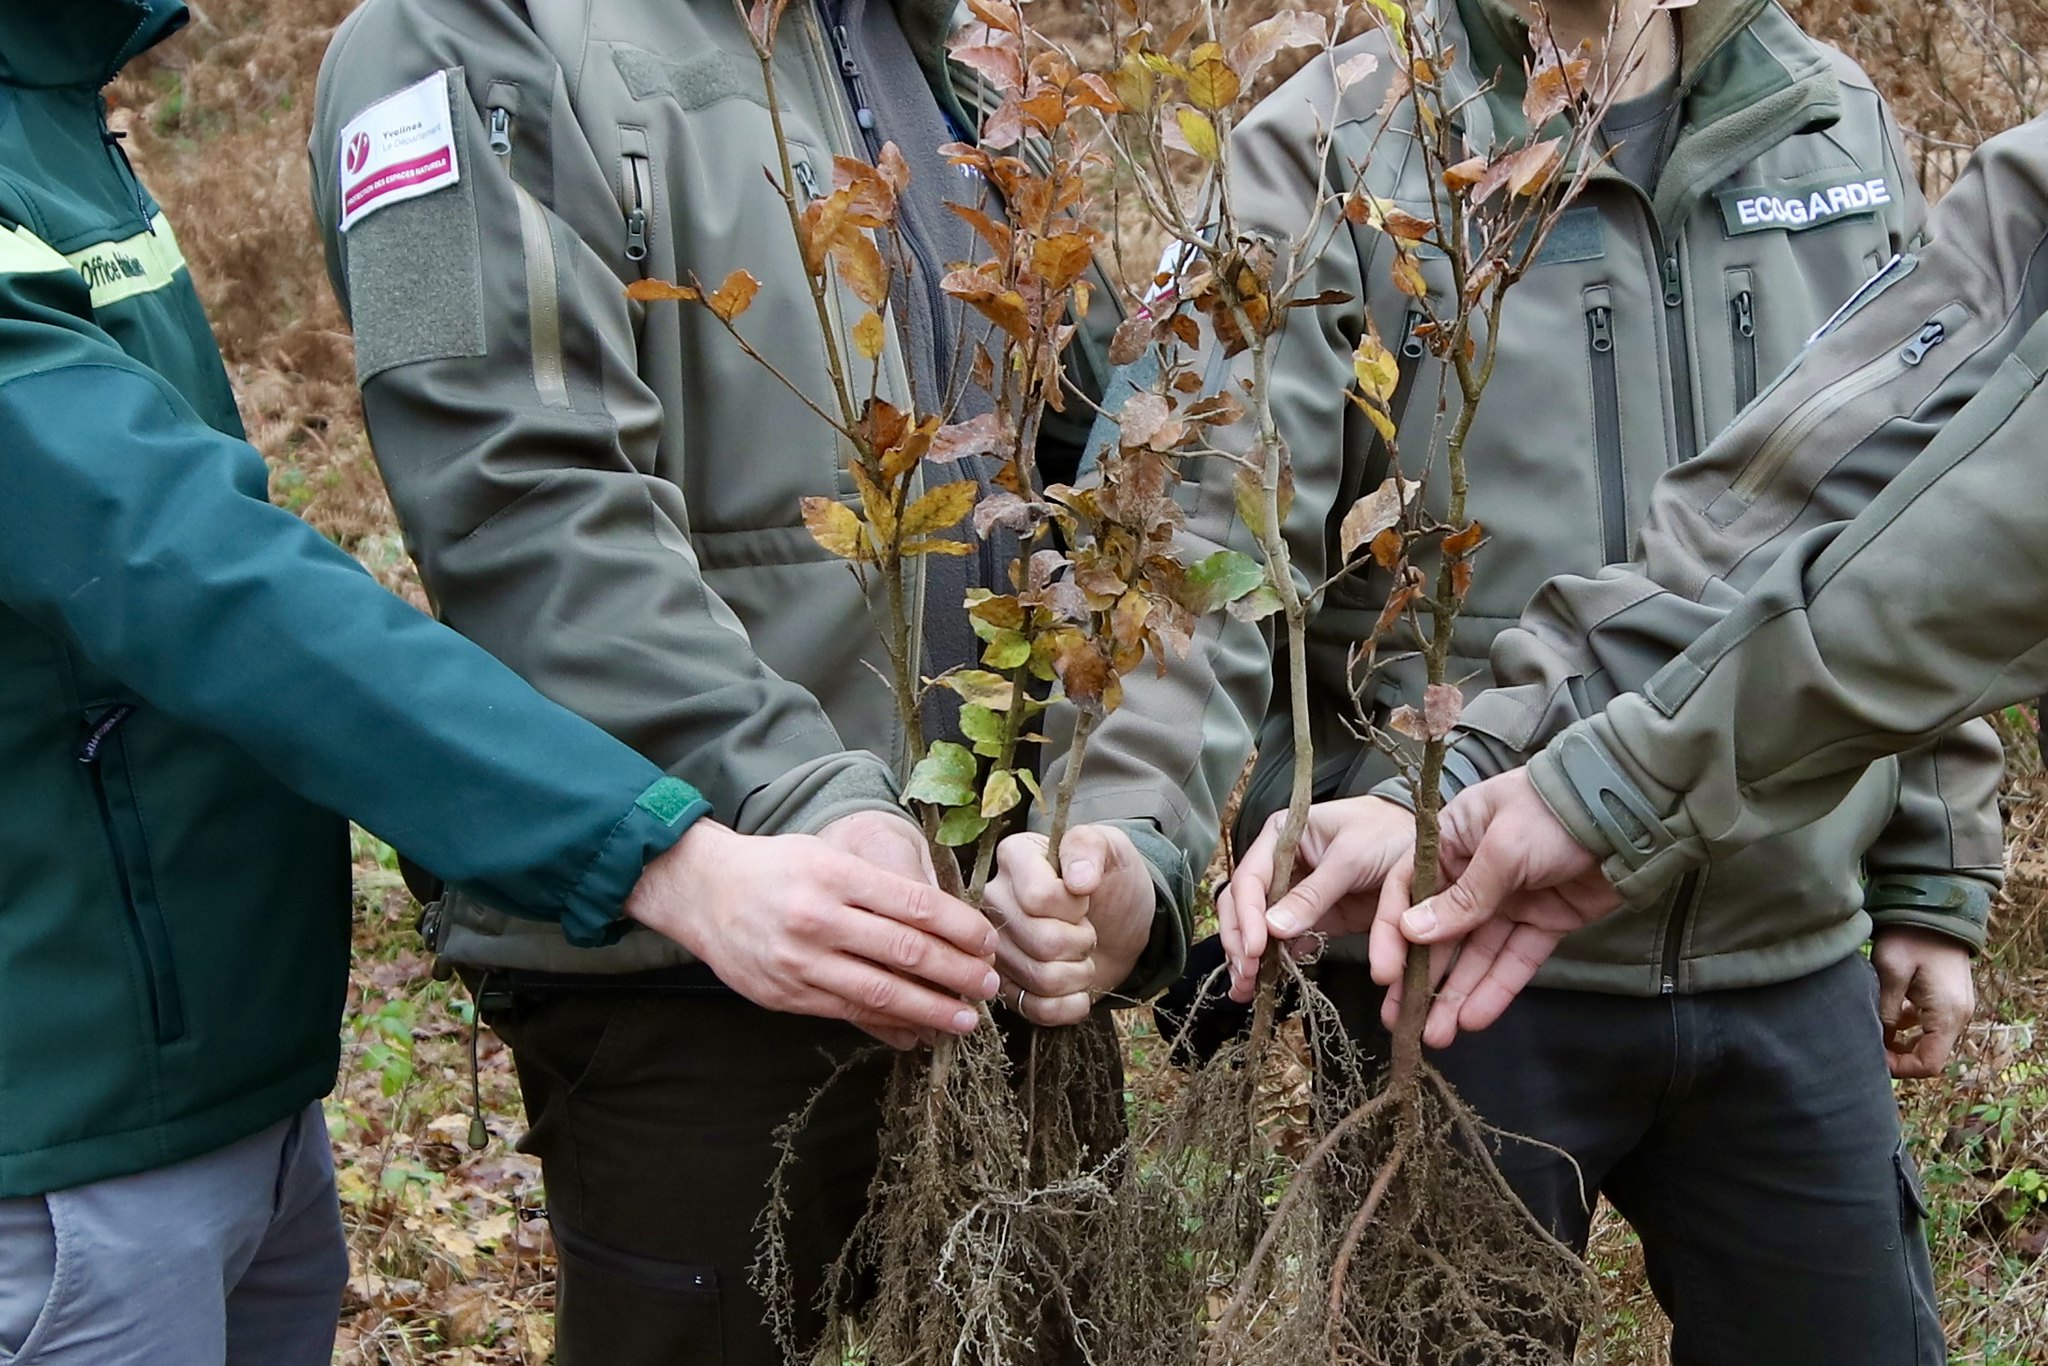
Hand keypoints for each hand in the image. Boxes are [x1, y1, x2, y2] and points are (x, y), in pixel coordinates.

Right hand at [625, 818, 998, 1048]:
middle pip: (906, 952)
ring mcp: (800, 962)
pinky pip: (849, 1012)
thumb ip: (880, 886)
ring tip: (966, 1018)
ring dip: (932, 1009)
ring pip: (881, 992)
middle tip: (990, 985)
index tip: (988, 942)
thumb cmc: (777, 867)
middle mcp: (819, 918)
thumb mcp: (828, 856)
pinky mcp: (785, 995)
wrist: (703, 890)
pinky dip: (889, 1023)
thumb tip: (942, 921)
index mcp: (836, 875)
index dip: (960, 928)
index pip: (915, 905)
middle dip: (957, 973)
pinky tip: (917, 1029)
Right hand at [983, 825, 1155, 1025]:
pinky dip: (1070, 1004)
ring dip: (1079, 973)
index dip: (1073, 906)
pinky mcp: (1008, 988)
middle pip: (1040, 942)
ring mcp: (996, 949)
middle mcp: (993, 902)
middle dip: (1081, 941)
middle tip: (1088, 930)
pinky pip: (1036, 1010)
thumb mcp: (1112, 849)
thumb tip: (1079, 879)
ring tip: (1082, 954)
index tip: (1084, 897)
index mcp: (1012, 859)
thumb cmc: (1111, 881)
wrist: (1119, 924)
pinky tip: (1079, 987)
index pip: (1038, 898)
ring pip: (1040, 979)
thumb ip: (1091, 848)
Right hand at [1214, 796, 1417, 1003]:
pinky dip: (1274, 965)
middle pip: (1242, 906)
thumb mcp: (1351, 858)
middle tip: (1247, 974)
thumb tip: (1273, 930)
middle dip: (1239, 940)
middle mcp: (1279, 866)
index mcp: (1280, 838)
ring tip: (1246, 989)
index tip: (1254, 948)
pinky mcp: (1313, 921)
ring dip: (1249, 959)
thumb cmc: (1386, 833)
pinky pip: (1285, 944)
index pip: (1249, 879)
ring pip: (1257, 929)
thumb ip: (1314, 893)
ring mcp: (1294, 896)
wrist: (1424, 848)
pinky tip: (1263, 987)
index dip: (1247, 915)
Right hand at [1374, 769, 1622, 1046]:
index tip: (1384, 974)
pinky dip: (1496, 988)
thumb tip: (1411, 933)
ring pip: (1474, 954)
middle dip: (1420, 978)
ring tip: (1435, 1035)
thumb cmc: (1552, 814)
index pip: (1406, 889)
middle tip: (1399, 1021)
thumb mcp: (1502, 849)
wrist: (1627, 814)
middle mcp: (1471, 873)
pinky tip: (1476, 1018)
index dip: (1392, 932)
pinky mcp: (1543, 923)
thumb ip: (1462, 898)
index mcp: (1450, 841)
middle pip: (1438, 932)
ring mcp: (1508, 901)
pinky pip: (1514, 960)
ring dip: (1455, 994)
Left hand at [1872, 926, 1974, 1078]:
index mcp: (1947, 1014)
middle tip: (1869, 1046)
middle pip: (1931, 1055)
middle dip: (1899, 1056)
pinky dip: (1910, 1025)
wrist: (1936, 908)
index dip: (1900, 1067)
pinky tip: (1888, 1013)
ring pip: (1930, 1040)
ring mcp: (1956, 1007)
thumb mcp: (1891, 972)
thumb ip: (1887, 1010)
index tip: (1873, 1057)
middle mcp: (1959, 1015)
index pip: (1930, 1064)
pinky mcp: (1949, 998)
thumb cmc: (1911, 937)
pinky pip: (1931, 1023)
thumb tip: (1881, 1041)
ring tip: (1874, 1030)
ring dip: (1903, 1040)